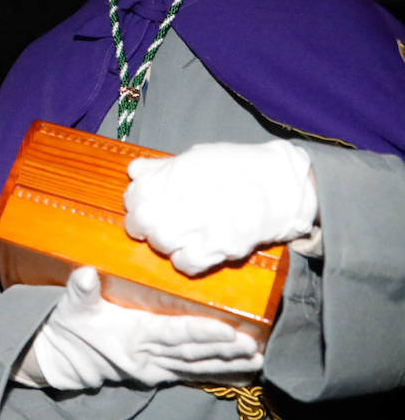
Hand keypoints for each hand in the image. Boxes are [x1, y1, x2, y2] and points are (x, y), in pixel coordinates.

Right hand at [28, 267, 262, 389]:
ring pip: (197, 367)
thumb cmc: (70, 327)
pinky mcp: (157, 375)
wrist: (62, 360)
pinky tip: (241, 375)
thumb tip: (85, 274)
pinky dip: (218, 376)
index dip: (200, 333)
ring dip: (227, 364)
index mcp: (131, 336)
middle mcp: (146, 356)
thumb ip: (81, 291)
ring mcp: (154, 369)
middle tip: (253, 345)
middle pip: (191, 353)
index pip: (172, 333)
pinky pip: (192, 376)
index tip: (227, 330)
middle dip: (223, 350)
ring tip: (256, 360)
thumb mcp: (71, 307)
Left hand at [125, 140, 317, 275]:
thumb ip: (163, 167)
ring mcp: (201, 224)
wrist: (284, 184)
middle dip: (142, 225)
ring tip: (176, 236)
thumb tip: (135, 171)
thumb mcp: (197, 156)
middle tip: (154, 225)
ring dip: (162, 242)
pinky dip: (184, 260)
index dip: (135, 202)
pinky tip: (192, 250)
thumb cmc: (241, 167)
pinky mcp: (219, 246)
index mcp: (176, 173)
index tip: (144, 205)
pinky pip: (185, 263)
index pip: (134, 194)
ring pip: (159, 243)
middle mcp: (183, 197)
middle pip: (140, 221)